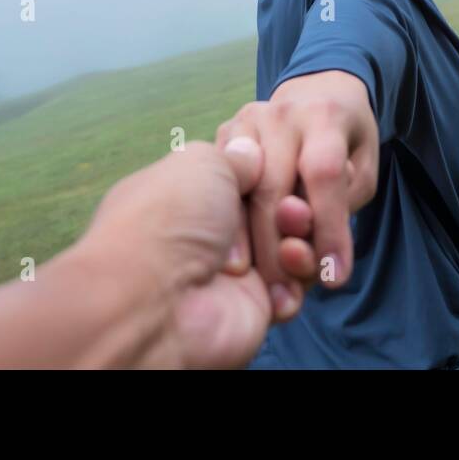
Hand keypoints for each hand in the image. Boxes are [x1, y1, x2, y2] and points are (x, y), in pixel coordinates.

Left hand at [79, 138, 313, 367]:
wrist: (158, 298)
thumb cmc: (171, 218)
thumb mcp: (204, 161)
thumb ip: (239, 156)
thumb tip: (255, 155)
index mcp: (191, 192)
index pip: (248, 176)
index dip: (272, 172)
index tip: (288, 166)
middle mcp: (211, 231)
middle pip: (275, 208)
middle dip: (291, 204)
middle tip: (291, 208)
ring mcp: (235, 270)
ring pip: (291, 243)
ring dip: (299, 234)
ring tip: (292, 237)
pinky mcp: (255, 304)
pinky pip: (295, 283)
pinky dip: (300, 272)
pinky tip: (291, 264)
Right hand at [215, 70, 379, 319]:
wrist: (316, 90)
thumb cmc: (345, 139)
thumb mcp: (363, 164)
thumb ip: (344, 200)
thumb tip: (316, 250)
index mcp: (325, 115)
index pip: (324, 173)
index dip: (329, 228)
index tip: (335, 277)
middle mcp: (281, 113)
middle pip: (274, 188)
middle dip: (280, 247)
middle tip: (289, 294)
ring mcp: (246, 122)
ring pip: (241, 191)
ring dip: (249, 244)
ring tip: (261, 285)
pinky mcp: (224, 134)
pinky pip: (222, 186)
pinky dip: (230, 226)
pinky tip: (237, 257)